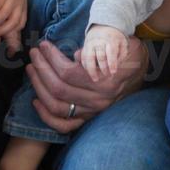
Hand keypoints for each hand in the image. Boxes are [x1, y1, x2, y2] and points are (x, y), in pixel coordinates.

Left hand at [26, 37, 145, 133]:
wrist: (137, 69)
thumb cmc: (124, 52)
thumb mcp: (116, 44)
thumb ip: (98, 49)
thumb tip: (77, 56)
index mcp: (105, 82)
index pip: (69, 73)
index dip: (52, 58)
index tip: (44, 45)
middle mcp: (98, 100)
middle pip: (59, 88)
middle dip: (41, 69)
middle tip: (34, 53)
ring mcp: (92, 112)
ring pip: (57, 106)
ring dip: (39, 87)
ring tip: (31, 69)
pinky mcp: (88, 118)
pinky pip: (64, 125)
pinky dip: (46, 116)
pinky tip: (35, 101)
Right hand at [79, 25, 127, 81]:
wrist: (103, 25)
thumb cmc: (115, 38)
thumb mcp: (123, 42)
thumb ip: (122, 54)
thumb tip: (117, 66)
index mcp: (111, 40)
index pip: (111, 52)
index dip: (112, 63)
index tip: (113, 72)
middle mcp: (99, 42)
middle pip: (100, 56)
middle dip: (103, 68)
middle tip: (107, 76)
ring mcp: (91, 44)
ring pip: (89, 57)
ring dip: (91, 69)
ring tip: (95, 79)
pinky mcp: (85, 46)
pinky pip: (83, 57)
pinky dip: (85, 65)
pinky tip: (89, 72)